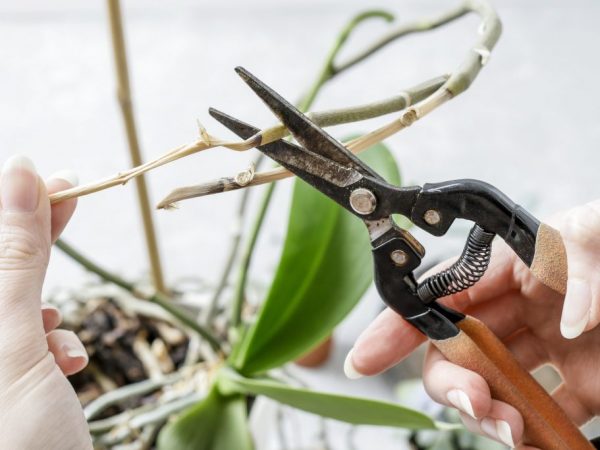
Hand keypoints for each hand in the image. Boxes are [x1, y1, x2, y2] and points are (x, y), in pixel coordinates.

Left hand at [0, 155, 90, 448]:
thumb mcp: (10, 348)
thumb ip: (11, 261)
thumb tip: (19, 175)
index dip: (4, 207)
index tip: (53, 178)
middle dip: (29, 243)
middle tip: (72, 202)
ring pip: (8, 306)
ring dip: (44, 307)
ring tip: (62, 338)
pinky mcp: (6, 390)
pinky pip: (24, 343)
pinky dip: (52, 343)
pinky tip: (67, 362)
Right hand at [344, 201, 599, 447]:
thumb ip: (579, 259)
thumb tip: (567, 319)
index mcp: (515, 268)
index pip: (441, 295)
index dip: (398, 324)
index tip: (366, 358)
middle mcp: (523, 312)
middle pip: (455, 352)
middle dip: (449, 383)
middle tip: (475, 406)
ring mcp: (549, 354)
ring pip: (490, 390)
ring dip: (487, 416)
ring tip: (510, 430)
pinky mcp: (581, 391)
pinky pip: (541, 420)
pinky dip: (532, 438)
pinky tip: (537, 442)